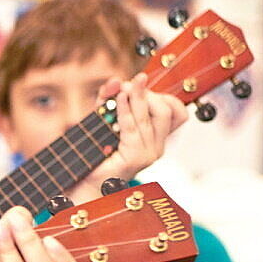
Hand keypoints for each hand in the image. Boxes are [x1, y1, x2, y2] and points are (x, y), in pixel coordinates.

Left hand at [80, 73, 186, 195]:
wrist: (85, 182)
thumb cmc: (95, 151)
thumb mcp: (103, 119)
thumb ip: (107, 99)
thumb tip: (116, 80)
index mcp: (157, 139)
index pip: (177, 112)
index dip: (162, 95)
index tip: (141, 87)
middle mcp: (157, 146)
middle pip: (166, 110)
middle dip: (148, 93)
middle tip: (131, 83)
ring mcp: (149, 153)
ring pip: (153, 116)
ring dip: (138, 97)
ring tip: (123, 87)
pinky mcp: (136, 156)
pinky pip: (133, 126)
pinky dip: (125, 108)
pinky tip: (117, 98)